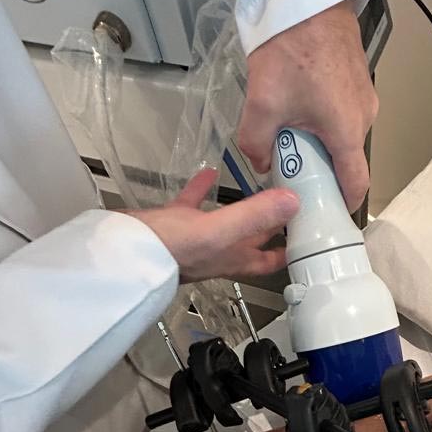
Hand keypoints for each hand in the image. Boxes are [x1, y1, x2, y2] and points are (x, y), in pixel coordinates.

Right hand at [129, 168, 298, 280]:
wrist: (123, 252)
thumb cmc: (170, 249)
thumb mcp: (219, 229)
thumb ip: (254, 215)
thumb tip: (292, 201)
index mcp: (234, 257)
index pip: (271, 259)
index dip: (290, 251)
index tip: (308, 235)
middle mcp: (219, 251)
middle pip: (254, 239)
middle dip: (272, 224)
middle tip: (290, 202)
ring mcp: (197, 238)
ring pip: (227, 221)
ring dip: (243, 206)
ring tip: (258, 183)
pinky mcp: (175, 224)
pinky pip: (195, 204)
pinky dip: (204, 188)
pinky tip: (208, 172)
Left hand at [238, 1, 378, 210]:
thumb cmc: (290, 50)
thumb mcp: (261, 105)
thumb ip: (256, 145)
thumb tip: (259, 162)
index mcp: (348, 132)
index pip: (355, 184)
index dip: (342, 203)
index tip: (325, 213)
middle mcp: (364, 116)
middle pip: (345, 158)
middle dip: (321, 169)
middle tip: (291, 168)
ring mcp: (364, 94)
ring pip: (342, 132)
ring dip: (319, 139)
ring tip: (289, 131)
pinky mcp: (357, 76)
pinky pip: (342, 109)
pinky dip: (323, 117)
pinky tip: (298, 104)